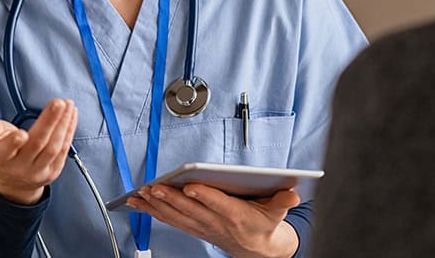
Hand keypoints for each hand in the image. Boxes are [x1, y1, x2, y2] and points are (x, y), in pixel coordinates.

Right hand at [0, 98, 77, 204]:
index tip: (21, 134)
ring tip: (68, 105)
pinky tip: (71, 116)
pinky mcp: (53, 171)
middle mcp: (19, 167)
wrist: (12, 181)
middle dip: (49, 121)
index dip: (12, 143)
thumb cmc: (0, 152)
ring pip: (53, 147)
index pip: (5, 152)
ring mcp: (38, 171)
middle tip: (58, 103)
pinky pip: (64, 149)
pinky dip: (69, 130)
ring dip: (63, 124)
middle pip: (37, 144)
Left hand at [126, 183, 299, 257]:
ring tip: (141, 194)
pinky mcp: (193, 227)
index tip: (191, 186)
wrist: (256, 249)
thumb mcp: (277, 211)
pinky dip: (154, 211)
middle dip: (170, 198)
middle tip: (155, 186)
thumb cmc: (263, 224)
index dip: (204, 195)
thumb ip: (283, 200)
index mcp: (236, 215)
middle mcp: (215, 221)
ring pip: (176, 215)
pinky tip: (141, 203)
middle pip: (191, 209)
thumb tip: (293, 193)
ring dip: (157, 205)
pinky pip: (171, 219)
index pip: (218, 203)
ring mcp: (202, 226)